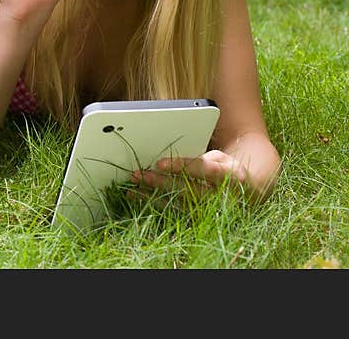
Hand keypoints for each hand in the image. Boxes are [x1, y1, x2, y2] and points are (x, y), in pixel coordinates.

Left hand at [130, 149, 251, 200]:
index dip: (181, 166)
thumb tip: (171, 158)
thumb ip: (201, 158)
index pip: (204, 170)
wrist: (247, 196)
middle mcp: (222, 197)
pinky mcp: (200, 220)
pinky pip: (174, 212)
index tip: (159, 163)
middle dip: (160, 182)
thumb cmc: (228, 171)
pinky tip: (138, 197)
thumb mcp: (222, 159)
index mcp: (231, 177)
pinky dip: (154, 205)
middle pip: (187, 190)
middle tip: (138, 174)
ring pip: (178, 204)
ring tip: (131, 188)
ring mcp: (211, 212)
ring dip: (152, 196)